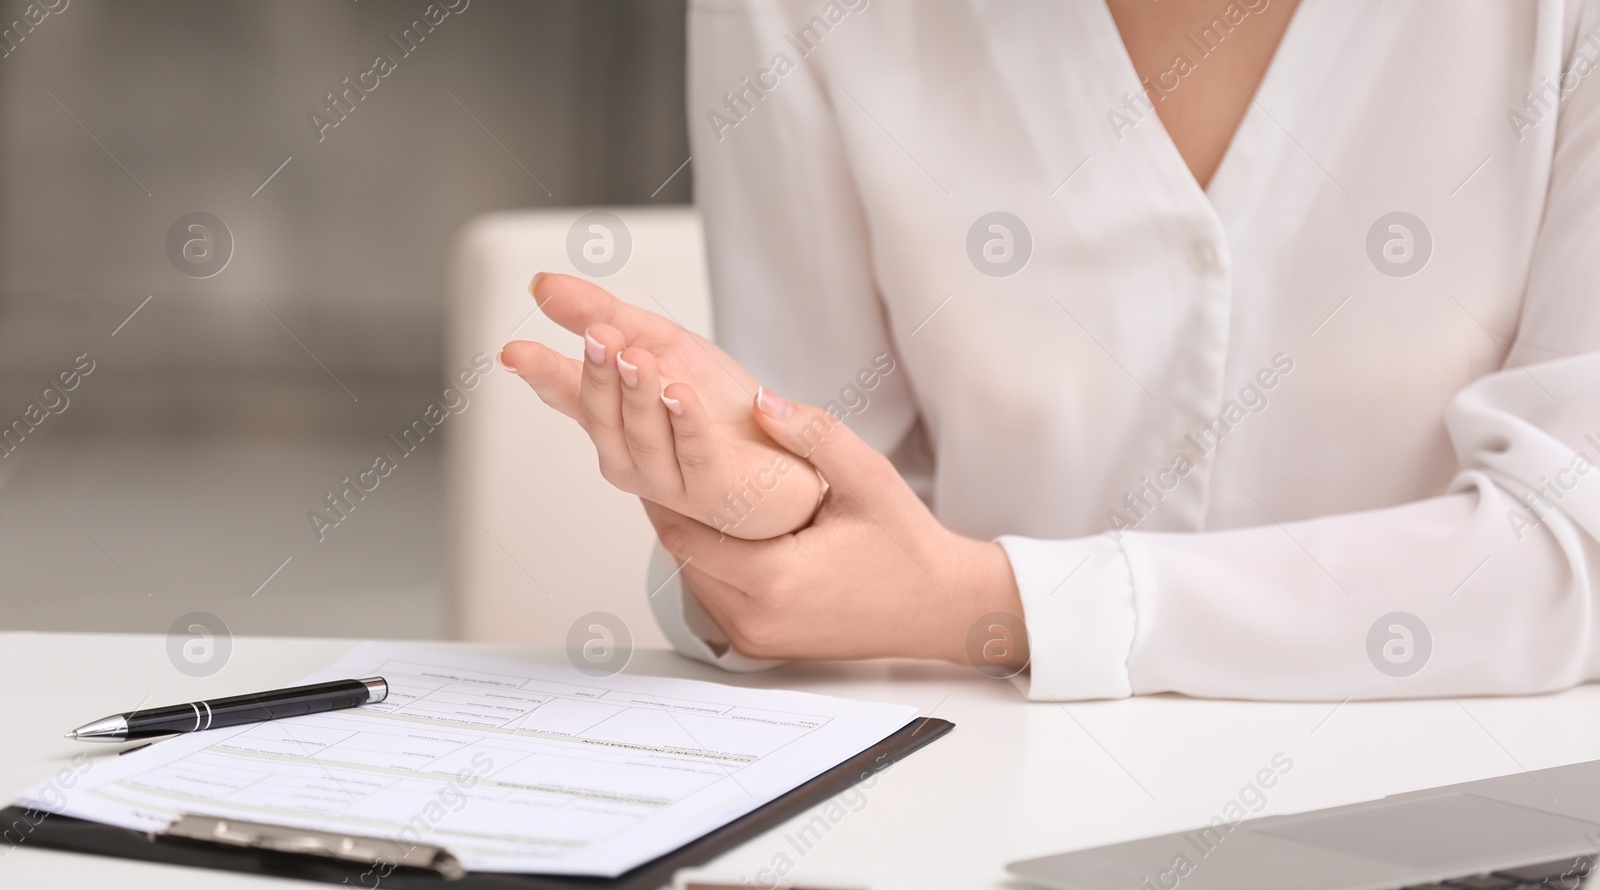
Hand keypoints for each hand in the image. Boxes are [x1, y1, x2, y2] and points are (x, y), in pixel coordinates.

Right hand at [500, 274, 822, 539]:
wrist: (779, 458)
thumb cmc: (715, 408)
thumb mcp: (658, 341)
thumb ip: (601, 313)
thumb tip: (543, 284)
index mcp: (613, 414)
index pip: (567, 392)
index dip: (540, 372)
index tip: (513, 352)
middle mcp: (630, 451)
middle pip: (602, 413)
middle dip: (598, 374)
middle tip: (599, 336)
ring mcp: (667, 477)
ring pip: (642, 435)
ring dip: (638, 394)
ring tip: (637, 357)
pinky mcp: (712, 488)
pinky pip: (694, 454)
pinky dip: (685, 423)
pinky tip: (680, 395)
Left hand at [644, 388, 1027, 665]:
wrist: (942, 608)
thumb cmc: (909, 548)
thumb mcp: (866, 476)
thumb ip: (811, 432)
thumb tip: (759, 399)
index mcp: (772, 580)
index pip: (683, 531)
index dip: (667, 488)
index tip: (664, 450)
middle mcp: (754, 619)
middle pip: (680, 555)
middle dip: (676, 508)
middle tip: (673, 460)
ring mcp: (755, 638)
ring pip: (693, 578)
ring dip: (692, 536)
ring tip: (697, 488)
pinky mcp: (760, 645)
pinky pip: (715, 598)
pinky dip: (713, 563)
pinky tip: (728, 527)